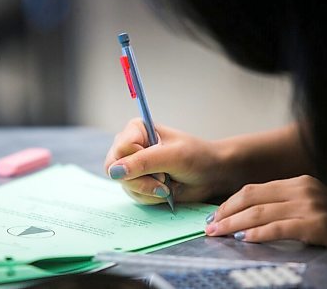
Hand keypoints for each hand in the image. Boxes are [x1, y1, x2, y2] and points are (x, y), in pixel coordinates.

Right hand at [104, 118, 234, 204]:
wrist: (212, 175)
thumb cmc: (197, 157)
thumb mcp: (172, 157)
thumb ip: (143, 162)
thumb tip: (114, 172)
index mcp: (136, 130)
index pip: (120, 150)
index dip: (136, 163)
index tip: (159, 166)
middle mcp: (130, 146)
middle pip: (116, 170)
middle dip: (142, 181)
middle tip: (163, 180)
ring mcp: (132, 165)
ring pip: (125, 185)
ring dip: (148, 190)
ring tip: (167, 185)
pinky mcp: (138, 181)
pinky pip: (133, 194)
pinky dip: (150, 197)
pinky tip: (164, 191)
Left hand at [205, 175, 326, 267]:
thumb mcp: (306, 208)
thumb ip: (280, 207)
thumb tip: (244, 218)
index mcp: (297, 183)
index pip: (253, 190)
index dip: (229, 204)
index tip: (214, 216)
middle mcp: (303, 189)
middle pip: (252, 198)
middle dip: (226, 213)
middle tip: (209, 226)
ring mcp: (312, 205)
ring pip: (261, 213)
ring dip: (234, 224)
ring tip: (218, 233)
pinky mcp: (320, 224)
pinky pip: (281, 228)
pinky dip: (260, 234)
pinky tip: (245, 239)